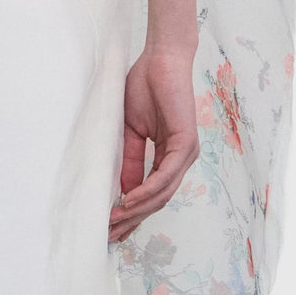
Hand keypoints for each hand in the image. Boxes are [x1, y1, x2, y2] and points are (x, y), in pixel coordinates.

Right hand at [110, 43, 198, 242]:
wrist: (160, 60)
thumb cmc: (145, 88)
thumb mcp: (130, 132)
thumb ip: (130, 161)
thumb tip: (123, 192)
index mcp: (169, 157)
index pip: (152, 194)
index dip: (132, 213)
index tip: (111, 227)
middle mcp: (181, 159)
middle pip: (158, 200)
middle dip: (132, 219)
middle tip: (110, 234)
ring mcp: (186, 153)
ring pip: (162, 193)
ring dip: (137, 209)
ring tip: (115, 220)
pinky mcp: (185, 143)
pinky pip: (165, 175)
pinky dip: (147, 190)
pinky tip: (130, 200)